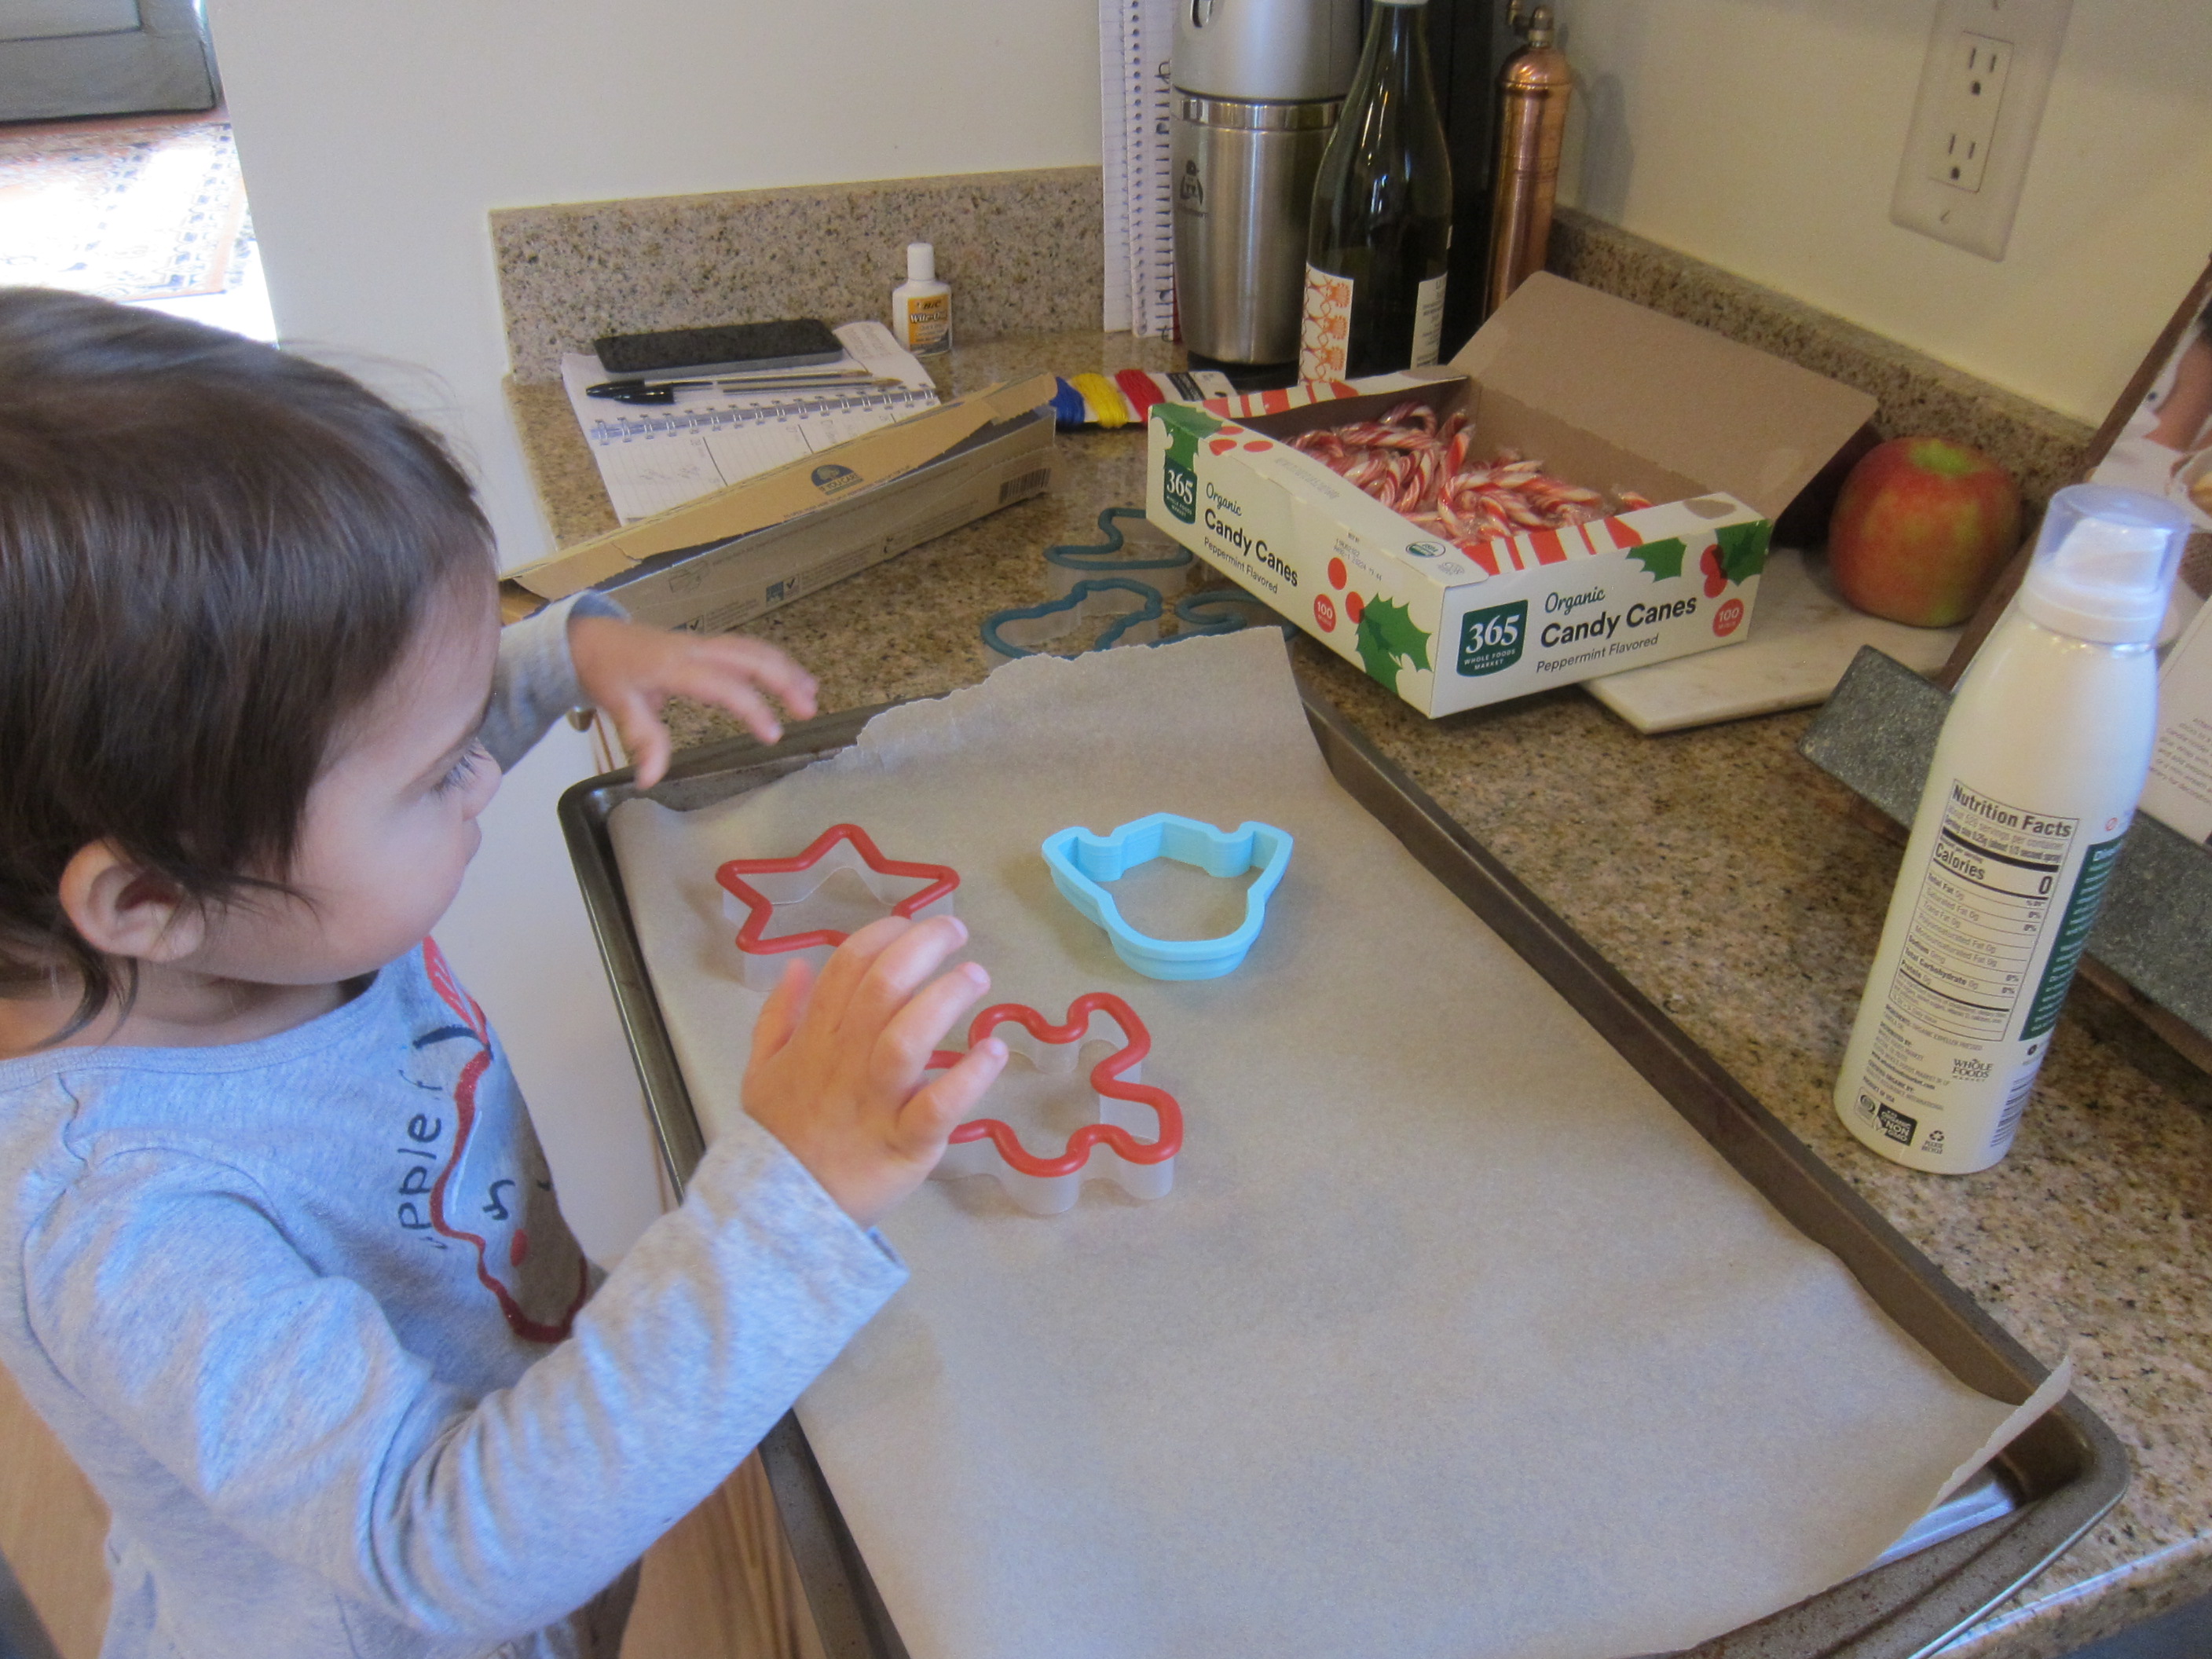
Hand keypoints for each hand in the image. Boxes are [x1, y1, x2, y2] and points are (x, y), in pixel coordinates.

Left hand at [567, 613, 818, 786]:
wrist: (589, 638)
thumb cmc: (605, 672)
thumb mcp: (618, 707)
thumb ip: (642, 740)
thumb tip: (649, 781)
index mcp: (674, 667)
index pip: (723, 686)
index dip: (752, 709)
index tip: (774, 736)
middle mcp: (695, 650)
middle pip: (748, 657)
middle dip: (783, 680)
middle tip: (809, 710)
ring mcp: (702, 644)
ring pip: (751, 649)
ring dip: (784, 668)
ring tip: (812, 693)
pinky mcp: (705, 645)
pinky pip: (744, 648)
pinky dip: (771, 661)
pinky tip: (789, 677)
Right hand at [743, 915, 1007, 1227]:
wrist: (779, 1217)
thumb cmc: (781, 1140)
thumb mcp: (760, 1072)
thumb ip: (777, 1017)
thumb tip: (797, 966)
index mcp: (814, 1041)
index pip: (845, 969)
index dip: (880, 936)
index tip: (906, 923)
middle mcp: (845, 1064)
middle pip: (881, 989)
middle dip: (920, 948)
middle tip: (954, 931)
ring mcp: (877, 1104)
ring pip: (907, 1039)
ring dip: (944, 999)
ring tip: (975, 976)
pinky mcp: (907, 1145)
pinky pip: (938, 1108)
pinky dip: (968, 1078)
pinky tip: (993, 1051)